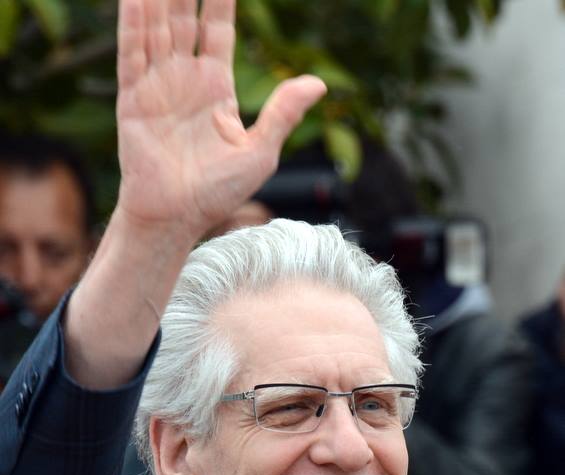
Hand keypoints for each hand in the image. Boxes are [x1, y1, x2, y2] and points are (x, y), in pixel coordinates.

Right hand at [116, 0, 325, 237]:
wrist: (176, 218)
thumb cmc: (217, 193)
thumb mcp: (260, 152)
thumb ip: (283, 114)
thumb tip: (319, 84)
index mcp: (216, 88)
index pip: (216, 27)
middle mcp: (184, 80)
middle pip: (183, 17)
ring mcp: (157, 86)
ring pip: (157, 26)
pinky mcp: (132, 99)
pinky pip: (132, 53)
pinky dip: (133, 23)